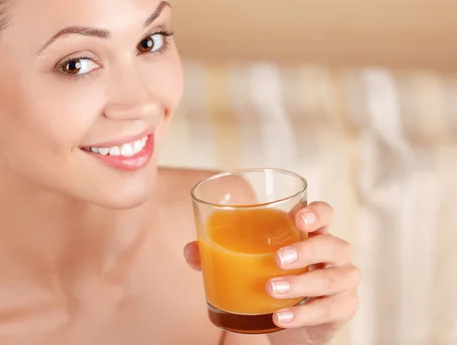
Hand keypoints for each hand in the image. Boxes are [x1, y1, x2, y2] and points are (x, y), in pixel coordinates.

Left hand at [184, 202, 359, 344]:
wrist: (288, 320)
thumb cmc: (269, 279)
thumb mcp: (244, 263)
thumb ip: (216, 253)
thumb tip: (191, 251)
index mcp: (310, 233)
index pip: (324, 213)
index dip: (317, 212)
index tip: (297, 217)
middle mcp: (332, 253)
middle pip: (333, 244)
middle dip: (306, 250)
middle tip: (277, 259)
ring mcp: (342, 281)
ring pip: (333, 278)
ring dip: (301, 284)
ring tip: (271, 288)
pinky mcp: (342, 307)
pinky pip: (330, 309)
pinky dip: (303, 314)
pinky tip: (280, 316)